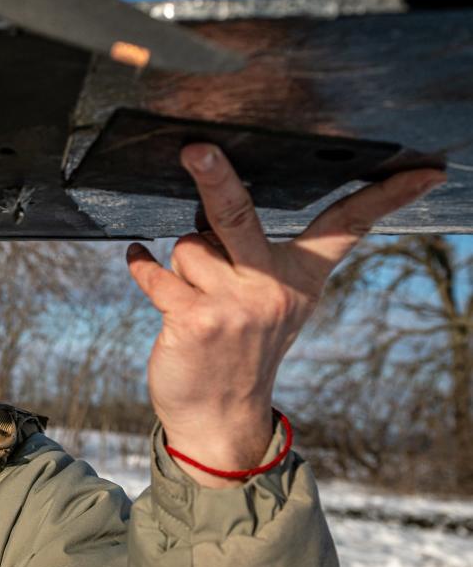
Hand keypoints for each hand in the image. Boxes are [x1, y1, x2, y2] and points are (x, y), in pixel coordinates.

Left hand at [127, 143, 444, 487]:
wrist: (219, 418)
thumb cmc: (238, 348)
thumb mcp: (271, 304)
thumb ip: (256, 256)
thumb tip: (217, 201)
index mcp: (300, 277)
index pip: (347, 227)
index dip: (386, 198)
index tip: (425, 173)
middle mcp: (273, 287)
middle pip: (239, 215)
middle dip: (216, 177)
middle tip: (197, 148)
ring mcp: (234, 304)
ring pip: (186, 245)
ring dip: (181, 263)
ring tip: (194, 296)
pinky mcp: (195, 320)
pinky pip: (155, 272)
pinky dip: (142, 264)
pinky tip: (140, 259)